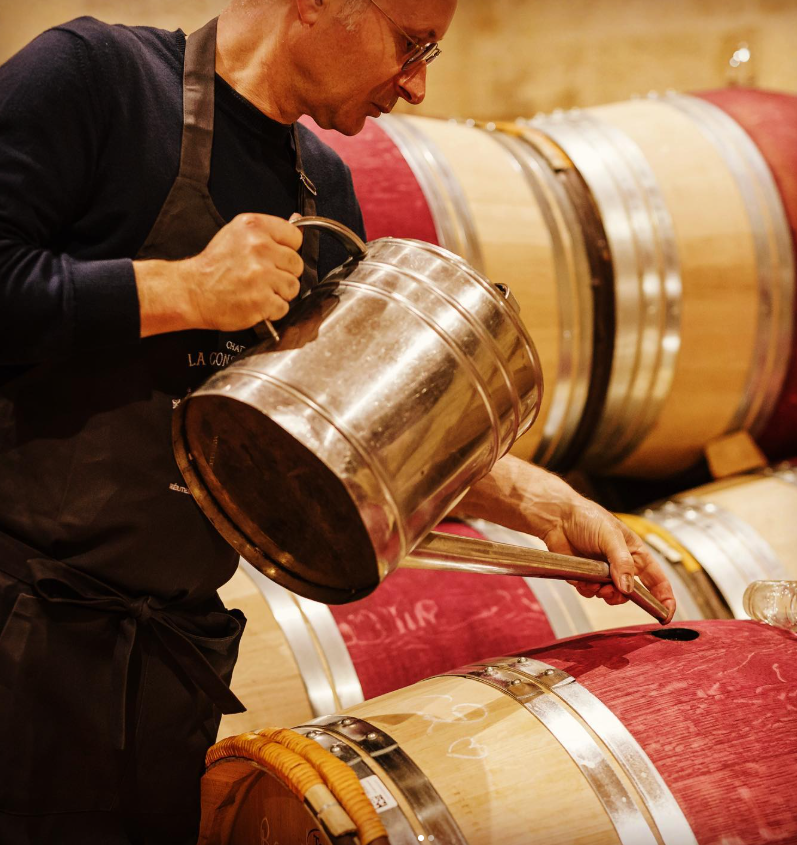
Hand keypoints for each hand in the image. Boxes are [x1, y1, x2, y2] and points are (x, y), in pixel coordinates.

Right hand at [136, 213, 303, 335]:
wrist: (192, 292)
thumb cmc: (214, 266)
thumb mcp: (237, 235)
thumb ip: (269, 231)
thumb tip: (297, 220)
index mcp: (254, 227)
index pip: (295, 236)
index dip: (287, 250)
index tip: (274, 257)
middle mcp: (259, 248)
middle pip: (296, 264)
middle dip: (283, 273)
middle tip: (262, 277)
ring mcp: (261, 275)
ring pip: (293, 287)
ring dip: (279, 293)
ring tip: (258, 290)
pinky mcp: (261, 300)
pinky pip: (283, 307)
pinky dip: (271, 310)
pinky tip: (254, 302)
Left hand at [450, 455, 675, 622]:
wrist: (552, 512)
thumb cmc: (584, 516)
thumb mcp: (610, 537)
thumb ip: (622, 563)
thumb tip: (630, 587)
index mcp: (632, 547)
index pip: (656, 575)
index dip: (664, 596)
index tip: (668, 615)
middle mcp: (618, 559)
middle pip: (633, 588)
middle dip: (627, 596)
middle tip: (617, 596)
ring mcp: (599, 567)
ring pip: (609, 593)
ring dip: (604, 593)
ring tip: (595, 584)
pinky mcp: (579, 572)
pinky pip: (588, 590)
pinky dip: (586, 588)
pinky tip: (580, 579)